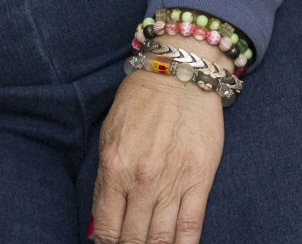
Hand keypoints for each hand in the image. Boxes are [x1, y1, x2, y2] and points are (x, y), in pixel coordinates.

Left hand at [91, 43, 226, 243]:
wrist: (180, 74)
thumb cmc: (141, 101)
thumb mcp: (109, 136)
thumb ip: (105, 182)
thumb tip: (101, 224)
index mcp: (114, 168)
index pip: (106, 229)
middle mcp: (141, 181)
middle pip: (134, 240)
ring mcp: (172, 182)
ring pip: (161, 239)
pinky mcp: (199, 180)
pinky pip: (191, 227)